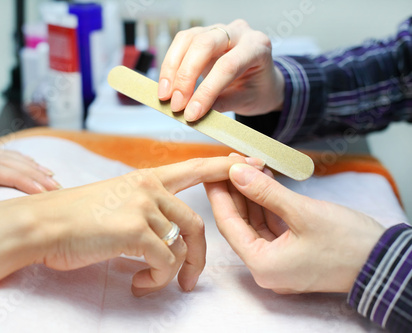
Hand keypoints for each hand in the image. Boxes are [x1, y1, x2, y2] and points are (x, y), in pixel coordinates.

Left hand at [0, 149, 60, 218]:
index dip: (21, 178)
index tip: (41, 191)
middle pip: (6, 161)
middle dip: (34, 173)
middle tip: (55, 186)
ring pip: (8, 158)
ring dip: (33, 167)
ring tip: (53, 179)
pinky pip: (5, 159)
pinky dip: (24, 163)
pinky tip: (38, 168)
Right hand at [32, 156, 257, 295]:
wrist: (41, 225)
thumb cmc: (73, 218)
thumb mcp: (114, 202)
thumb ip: (143, 212)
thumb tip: (164, 239)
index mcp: (146, 179)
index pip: (194, 169)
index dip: (223, 168)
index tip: (248, 162)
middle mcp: (148, 188)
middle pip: (196, 224)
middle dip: (198, 258)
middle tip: (190, 281)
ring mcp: (142, 207)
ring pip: (181, 247)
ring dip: (170, 274)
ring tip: (149, 284)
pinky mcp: (134, 230)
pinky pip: (164, 263)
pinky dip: (156, 280)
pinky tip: (138, 284)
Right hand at [158, 19, 283, 121]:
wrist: (261, 80)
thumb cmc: (257, 90)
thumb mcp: (246, 101)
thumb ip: (222, 104)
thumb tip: (192, 111)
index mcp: (257, 47)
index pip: (228, 66)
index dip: (206, 91)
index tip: (191, 113)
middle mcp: (239, 32)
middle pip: (205, 45)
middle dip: (185, 77)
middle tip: (176, 105)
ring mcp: (219, 30)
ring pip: (188, 40)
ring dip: (172, 69)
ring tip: (165, 96)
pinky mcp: (202, 34)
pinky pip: (180, 43)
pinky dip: (170, 65)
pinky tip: (167, 85)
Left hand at [204, 162, 384, 293]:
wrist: (386, 262)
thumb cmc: (348, 243)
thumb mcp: (303, 212)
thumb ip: (265, 192)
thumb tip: (236, 171)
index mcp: (263, 265)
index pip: (229, 225)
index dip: (219, 194)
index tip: (212, 170)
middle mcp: (266, 266)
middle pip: (240, 223)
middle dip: (236, 190)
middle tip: (231, 162)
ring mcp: (279, 260)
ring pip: (256, 222)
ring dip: (252, 194)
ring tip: (248, 164)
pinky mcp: (292, 252)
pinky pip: (272, 224)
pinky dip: (268, 203)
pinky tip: (265, 179)